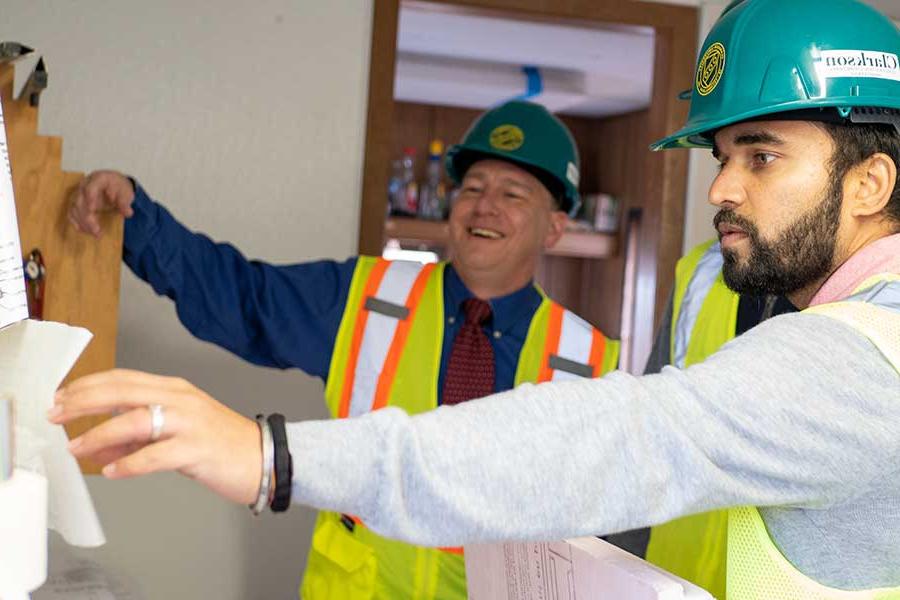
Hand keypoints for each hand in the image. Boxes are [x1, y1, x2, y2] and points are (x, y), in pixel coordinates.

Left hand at [49, 369, 262, 505]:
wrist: (264, 458)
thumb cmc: (221, 444)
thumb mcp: (175, 433)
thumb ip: (135, 438)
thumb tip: (96, 448)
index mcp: (174, 389)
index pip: (123, 378)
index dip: (88, 386)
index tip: (61, 397)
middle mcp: (181, 399)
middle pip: (123, 391)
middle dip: (83, 402)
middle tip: (56, 414)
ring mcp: (190, 422)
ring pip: (136, 420)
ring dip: (100, 434)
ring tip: (77, 448)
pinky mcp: (198, 448)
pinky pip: (156, 455)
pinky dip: (130, 464)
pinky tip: (112, 472)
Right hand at [68, 170, 135, 236]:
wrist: (114, 185)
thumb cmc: (119, 187)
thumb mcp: (126, 193)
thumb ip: (125, 202)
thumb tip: (128, 213)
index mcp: (98, 179)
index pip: (91, 187)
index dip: (90, 198)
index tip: (92, 209)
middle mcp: (85, 185)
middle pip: (80, 201)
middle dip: (87, 217)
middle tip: (97, 231)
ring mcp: (79, 194)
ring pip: (75, 209)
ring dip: (83, 223)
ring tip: (96, 234)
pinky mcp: (76, 203)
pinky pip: (72, 213)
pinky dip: (77, 223)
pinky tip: (85, 231)